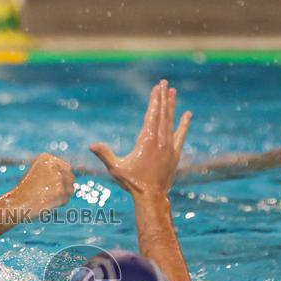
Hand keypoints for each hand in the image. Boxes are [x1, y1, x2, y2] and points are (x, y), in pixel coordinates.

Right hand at [9, 153, 74, 216]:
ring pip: (70, 188)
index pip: (66, 168)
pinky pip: (67, 198)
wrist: (16, 203)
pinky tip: (48, 203)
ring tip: (48, 198)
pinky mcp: (61, 190)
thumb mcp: (36, 173)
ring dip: (62, 195)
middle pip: (71, 177)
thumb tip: (71, 177)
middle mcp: (54, 164)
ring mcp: (58, 177)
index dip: (60, 179)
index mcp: (46, 158)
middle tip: (50, 194)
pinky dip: (60, 203)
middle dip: (63, 187)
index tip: (49, 186)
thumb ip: (52, 170)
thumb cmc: (25, 191)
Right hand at [90, 80, 190, 197]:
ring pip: (171, 122)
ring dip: (172, 106)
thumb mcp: (116, 168)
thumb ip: (105, 154)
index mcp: (146, 141)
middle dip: (163, 98)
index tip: (157, 88)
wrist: (151, 196)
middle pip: (162, 114)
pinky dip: (184, 124)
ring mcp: (169, 147)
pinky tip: (188, 114)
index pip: (152, 116)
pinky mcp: (175, 154)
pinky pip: (181, 135)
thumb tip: (91, 145)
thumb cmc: (132, 182)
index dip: (155, 101)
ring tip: (173, 92)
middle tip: (165, 83)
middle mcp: (160, 141)